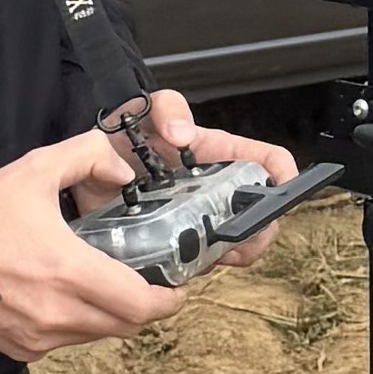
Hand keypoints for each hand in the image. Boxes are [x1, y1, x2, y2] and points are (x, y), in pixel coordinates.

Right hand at [0, 127, 179, 356]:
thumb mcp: (38, 169)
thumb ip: (88, 157)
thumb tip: (122, 171)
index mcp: (70, 272)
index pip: (140, 305)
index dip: (168, 300)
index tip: (177, 286)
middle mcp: (58, 314)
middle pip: (126, 326)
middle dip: (143, 307)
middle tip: (147, 283)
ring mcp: (38, 337)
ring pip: (96, 336)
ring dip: (108, 315)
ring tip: (103, 285)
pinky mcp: (19, 348)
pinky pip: (63, 343)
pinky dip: (74, 325)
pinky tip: (62, 298)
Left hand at [133, 89, 300, 268]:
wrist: (88, 173)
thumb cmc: (122, 138)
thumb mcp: (144, 111)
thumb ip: (168, 109)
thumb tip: (183, 135)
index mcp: (221, 154)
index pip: (270, 162)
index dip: (285, 177)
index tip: (282, 192)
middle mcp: (220, 189)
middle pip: (265, 214)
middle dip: (259, 229)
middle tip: (233, 234)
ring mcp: (205, 218)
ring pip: (240, 244)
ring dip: (232, 251)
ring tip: (206, 248)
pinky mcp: (184, 243)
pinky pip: (205, 260)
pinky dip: (200, 264)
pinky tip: (183, 258)